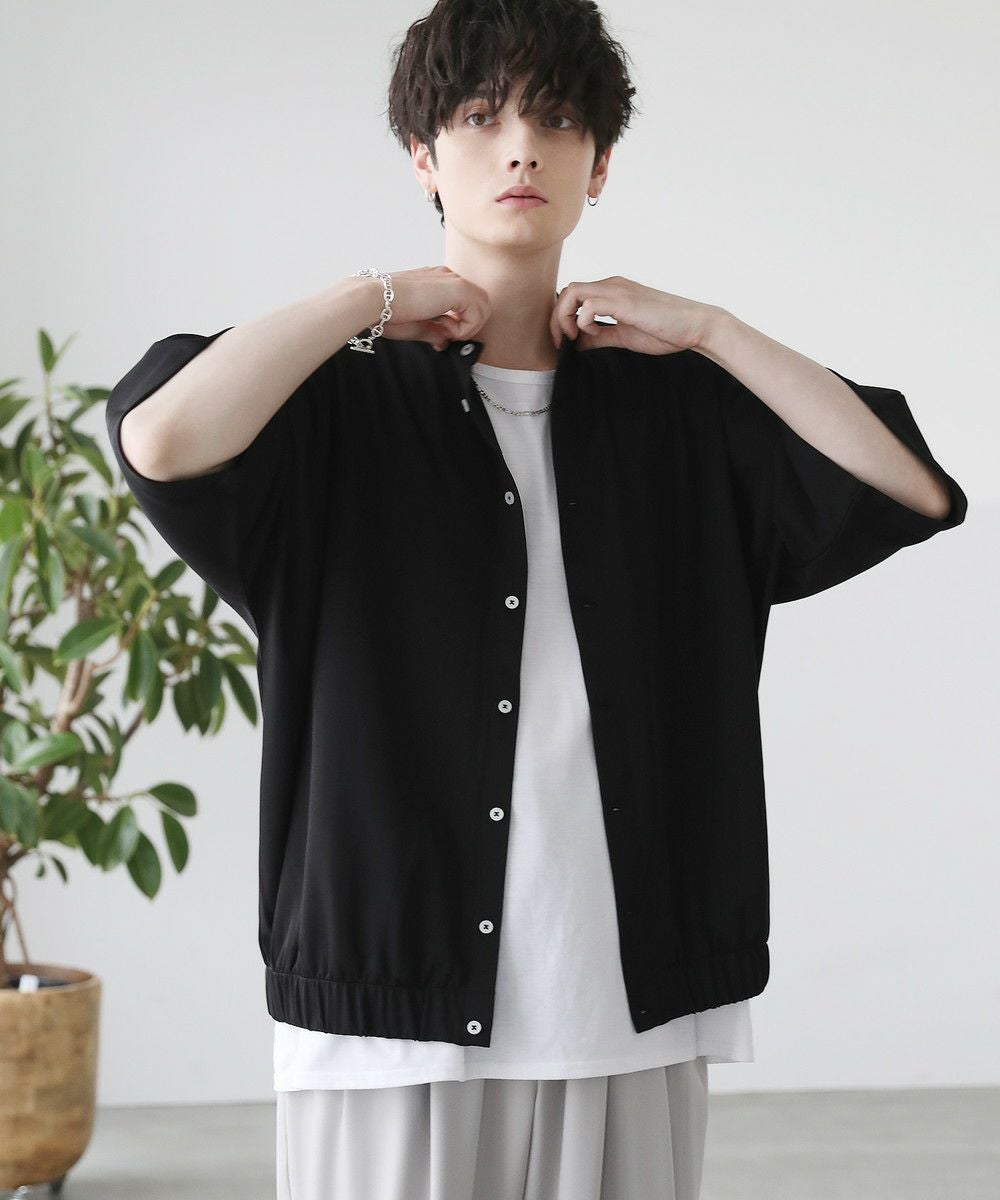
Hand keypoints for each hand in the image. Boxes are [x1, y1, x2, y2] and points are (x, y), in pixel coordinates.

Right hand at [378, 265, 491, 349]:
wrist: (374, 300)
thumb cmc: (385, 310)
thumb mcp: (417, 325)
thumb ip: (436, 332)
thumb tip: (445, 342)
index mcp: (437, 281)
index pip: (465, 303)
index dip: (459, 324)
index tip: (441, 334)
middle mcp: (447, 276)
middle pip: (479, 304)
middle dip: (468, 325)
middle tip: (446, 335)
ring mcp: (453, 280)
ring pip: (483, 308)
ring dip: (468, 327)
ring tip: (445, 332)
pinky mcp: (458, 288)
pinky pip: (478, 313)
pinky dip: (465, 328)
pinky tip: (446, 329)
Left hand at [549, 276, 720, 354]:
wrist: (695, 326)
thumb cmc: (664, 331)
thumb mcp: (623, 335)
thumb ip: (600, 336)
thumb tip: (577, 344)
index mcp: (612, 291)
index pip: (573, 294)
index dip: (561, 317)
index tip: (564, 341)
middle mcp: (612, 286)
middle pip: (567, 290)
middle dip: (556, 317)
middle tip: (561, 341)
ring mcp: (618, 291)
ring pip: (573, 292)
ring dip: (564, 317)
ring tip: (571, 338)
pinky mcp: (625, 302)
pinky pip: (589, 305)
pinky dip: (583, 321)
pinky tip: (593, 334)